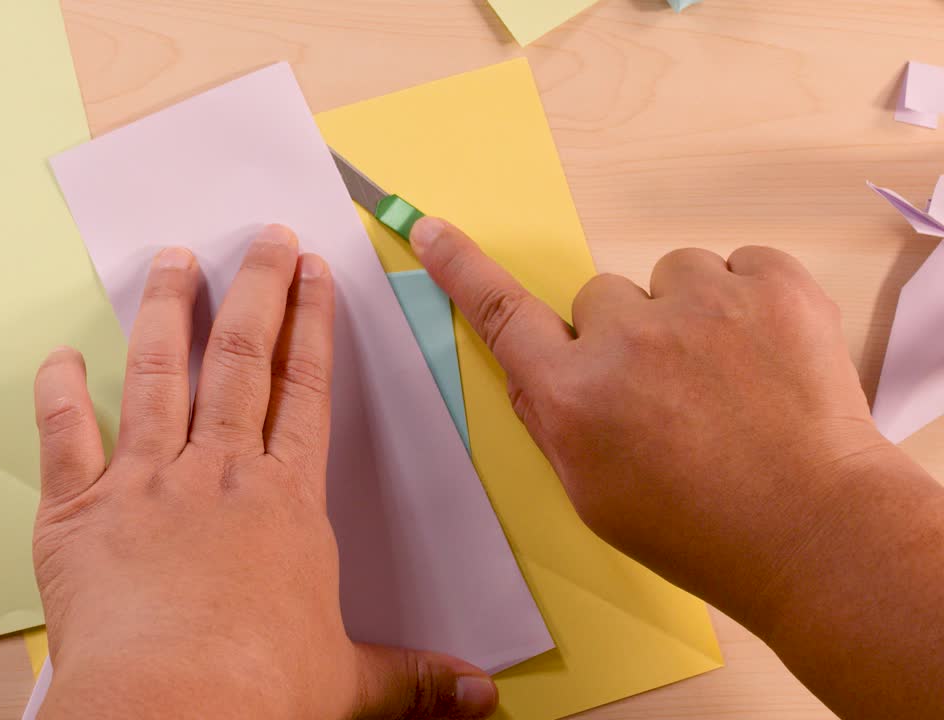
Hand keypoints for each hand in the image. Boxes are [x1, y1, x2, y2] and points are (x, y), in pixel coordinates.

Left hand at [31, 225, 497, 719]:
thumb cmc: (254, 695)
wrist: (169, 714)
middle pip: (242, 359)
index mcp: (284, 501)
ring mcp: (146, 484)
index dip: (311, 327)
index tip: (313, 276)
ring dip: (165, 311)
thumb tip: (478, 695)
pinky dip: (59, 393)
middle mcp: (217, 474)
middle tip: (261, 239)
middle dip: (256, 290)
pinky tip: (60, 358)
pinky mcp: (80, 512)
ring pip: (158, 373)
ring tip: (171, 260)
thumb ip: (411, 678)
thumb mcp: (347, 683)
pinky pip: (66, 436)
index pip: (306, 391)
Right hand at [408, 217, 891, 625]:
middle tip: (672, 389)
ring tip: (728, 376)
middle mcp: (626, 341)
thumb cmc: (701, 528)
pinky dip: (750, 298)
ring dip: (690, 311)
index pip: (501, 315)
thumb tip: (534, 364)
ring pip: (672, 274)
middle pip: (599, 296)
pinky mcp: (772, 286)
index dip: (461, 269)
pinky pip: (740, 264)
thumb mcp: (593, 493)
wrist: (817, 533)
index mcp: (574, 396)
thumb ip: (554, 419)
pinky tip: (767, 356)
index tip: (433, 229)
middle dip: (626, 330)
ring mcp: (702, 306)